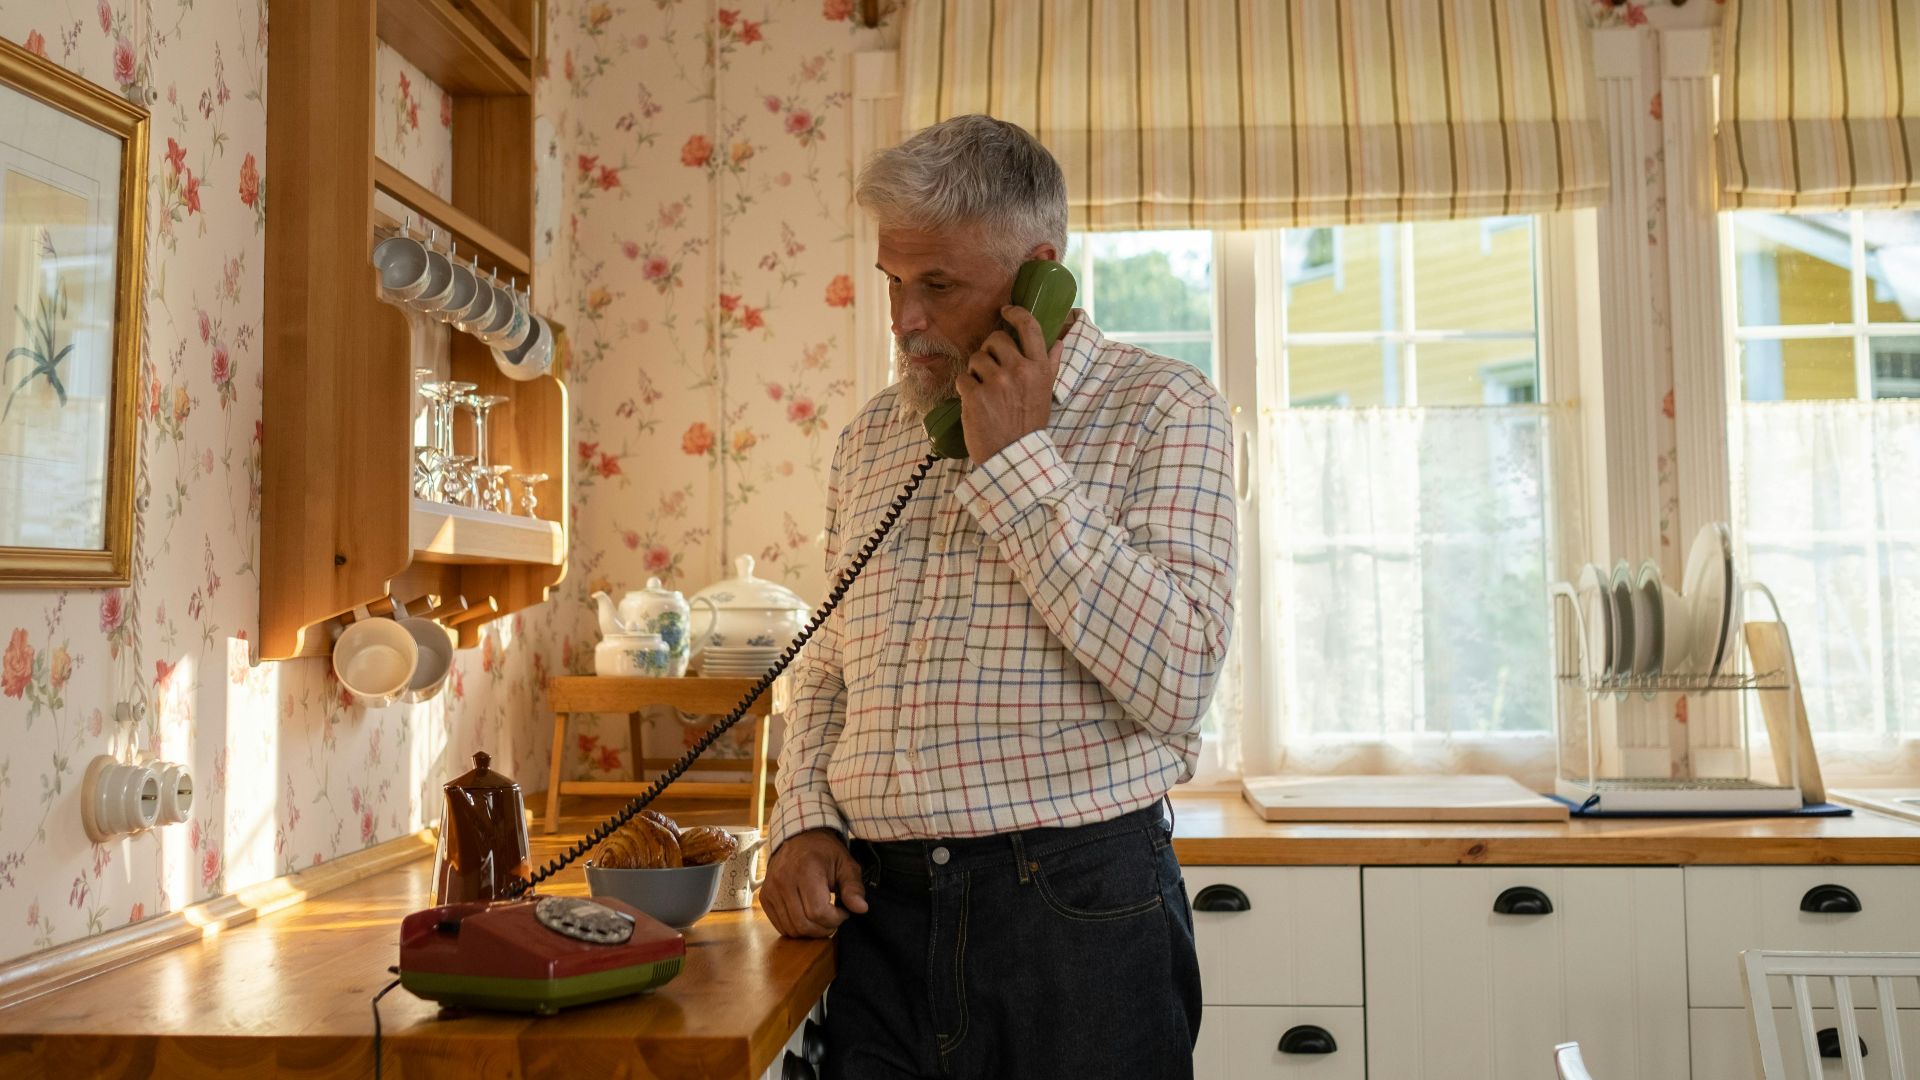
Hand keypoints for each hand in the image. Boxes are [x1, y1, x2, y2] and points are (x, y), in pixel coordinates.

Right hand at [762, 828, 868, 937]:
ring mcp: (771, 890)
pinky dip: (796, 928)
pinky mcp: (765, 898)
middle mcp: (783, 880)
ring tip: (822, 917)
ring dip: (811, 931)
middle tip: (834, 918)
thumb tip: (861, 909)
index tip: (843, 912)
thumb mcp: (846, 864)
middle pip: (804, 924)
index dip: (835, 919)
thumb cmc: (825, 853)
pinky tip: (807, 916)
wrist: (798, 839)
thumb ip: (854, 887)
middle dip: (824, 928)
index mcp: (806, 870)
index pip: (818, 912)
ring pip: (792, 929)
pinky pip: (780, 926)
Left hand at [956, 305, 1060, 462]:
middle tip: (991, 371)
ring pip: (976, 358)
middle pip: (995, 339)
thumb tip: (1058, 341)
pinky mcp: (976, 395)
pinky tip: (974, 403)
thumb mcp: (1046, 394)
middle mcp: (1020, 370)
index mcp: (1040, 368)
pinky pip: (963, 378)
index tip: (1006, 311)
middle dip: (989, 351)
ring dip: (976, 372)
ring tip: (984, 391)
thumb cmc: (1029, 426)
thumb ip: (1050, 365)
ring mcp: (997, 382)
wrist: (1013, 456)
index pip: (1030, 326)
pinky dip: (965, 389)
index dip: (1016, 313)